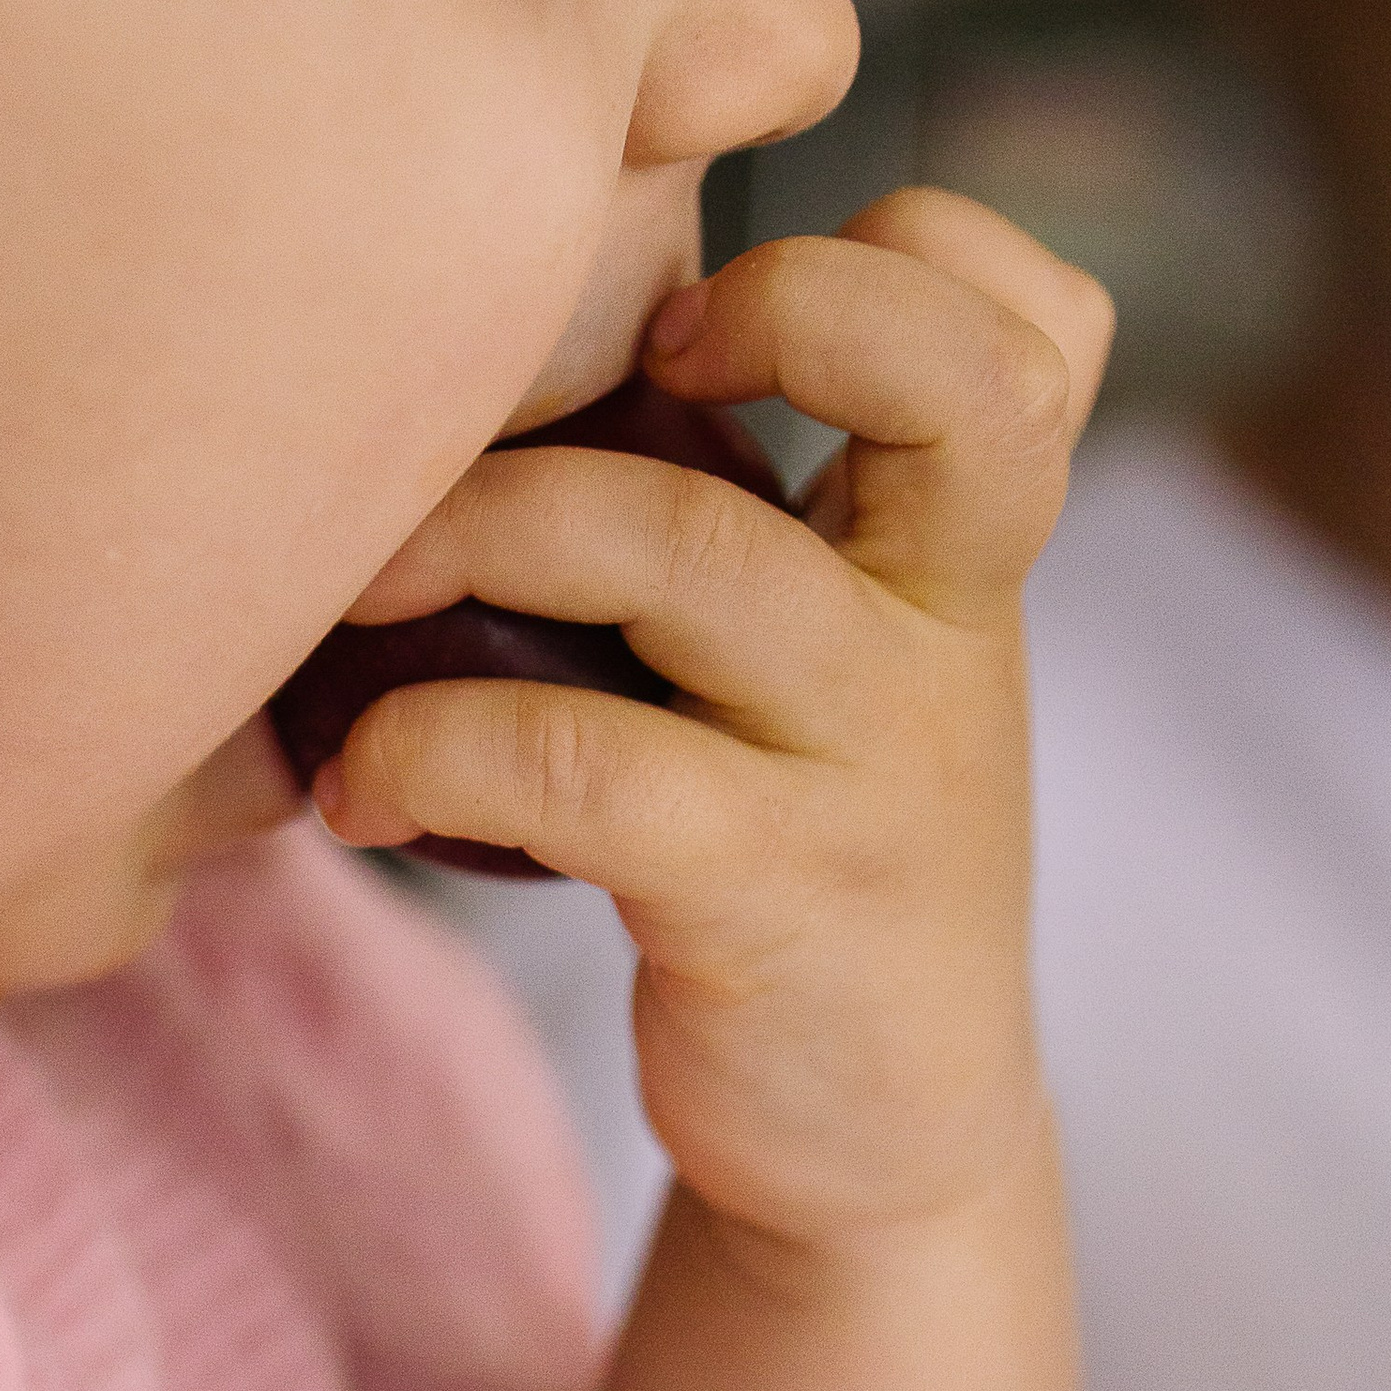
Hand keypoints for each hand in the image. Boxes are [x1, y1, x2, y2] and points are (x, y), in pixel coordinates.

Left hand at [319, 190, 1113, 1247]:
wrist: (874, 1138)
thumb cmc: (796, 846)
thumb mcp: (834, 657)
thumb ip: (768, 498)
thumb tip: (508, 323)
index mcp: (956, 551)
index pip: (1039, 324)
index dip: (908, 252)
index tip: (701, 305)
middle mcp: (948, 630)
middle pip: (949, 384)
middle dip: (773, 307)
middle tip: (577, 375)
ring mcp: (875, 764)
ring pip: (695, 551)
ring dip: (476, 532)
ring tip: (351, 594)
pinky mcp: (775, 897)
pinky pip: (586, 765)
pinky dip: (434, 745)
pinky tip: (359, 784)